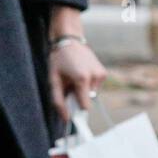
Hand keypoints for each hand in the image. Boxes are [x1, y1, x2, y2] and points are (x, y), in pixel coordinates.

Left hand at [47, 4, 107, 123]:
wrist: (69, 39)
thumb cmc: (58, 59)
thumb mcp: (54, 79)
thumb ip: (58, 100)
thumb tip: (65, 118)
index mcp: (82, 79)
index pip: (85, 106)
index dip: (77, 109)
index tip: (72, 110)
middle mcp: (95, 77)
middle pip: (88, 100)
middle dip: (78, 96)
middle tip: (69, 85)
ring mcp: (101, 74)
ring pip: (92, 93)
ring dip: (83, 89)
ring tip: (74, 76)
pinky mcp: (104, 72)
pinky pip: (95, 86)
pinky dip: (88, 83)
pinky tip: (81, 72)